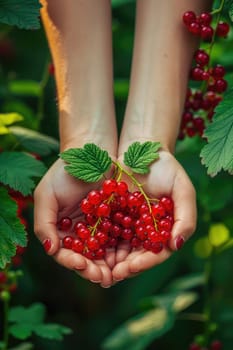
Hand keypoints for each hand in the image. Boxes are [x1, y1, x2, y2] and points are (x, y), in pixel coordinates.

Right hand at [34, 158, 114, 287]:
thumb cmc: (64, 172)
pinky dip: (123, 250)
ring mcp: (99, 229)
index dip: (72, 262)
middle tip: (103, 278)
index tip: (82, 265)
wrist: (91, 153)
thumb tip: (50, 250)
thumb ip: (44, 223)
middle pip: (86, 258)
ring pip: (104, 253)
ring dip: (110, 266)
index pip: (65, 253)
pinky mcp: (116, 221)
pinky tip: (128, 257)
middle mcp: (80, 234)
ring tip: (117, 274)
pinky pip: (120, 239)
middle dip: (94, 270)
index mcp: (61, 231)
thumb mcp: (46, 194)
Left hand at [112, 150, 195, 280]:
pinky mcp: (112, 216)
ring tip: (99, 269)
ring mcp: (129, 225)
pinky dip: (99, 243)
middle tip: (112, 275)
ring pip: (120, 249)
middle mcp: (146, 231)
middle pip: (137, 256)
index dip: (145, 263)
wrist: (142, 150)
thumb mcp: (182, 189)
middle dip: (125, 267)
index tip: (131, 267)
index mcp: (164, 230)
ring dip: (110, 261)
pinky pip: (106, 233)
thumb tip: (177, 245)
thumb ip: (185, 217)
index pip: (157, 253)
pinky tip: (90, 249)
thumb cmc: (166, 168)